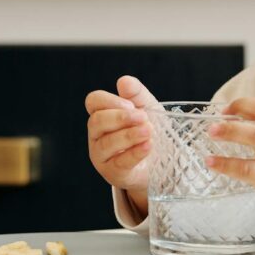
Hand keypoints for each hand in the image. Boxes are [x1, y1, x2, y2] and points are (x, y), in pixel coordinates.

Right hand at [85, 75, 158, 217]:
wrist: (160, 161)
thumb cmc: (147, 131)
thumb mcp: (147, 108)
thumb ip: (136, 94)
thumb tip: (123, 81)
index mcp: (102, 115)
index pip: (93, 101)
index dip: (109, 101)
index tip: (131, 105)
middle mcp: (97, 135)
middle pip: (97, 121)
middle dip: (120, 118)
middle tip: (143, 117)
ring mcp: (102, 155)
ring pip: (107, 143)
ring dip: (129, 135)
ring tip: (148, 131)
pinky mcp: (113, 173)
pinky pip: (120, 162)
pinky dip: (135, 153)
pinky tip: (147, 146)